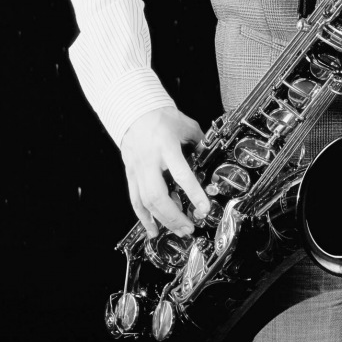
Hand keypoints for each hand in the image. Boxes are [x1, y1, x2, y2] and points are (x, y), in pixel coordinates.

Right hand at [120, 106, 210, 237]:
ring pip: (146, 202)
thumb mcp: (186, 125)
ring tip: (179, 230)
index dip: (193, 194)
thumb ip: (199, 141)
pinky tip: (153, 228)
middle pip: (158, 196)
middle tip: (190, 227)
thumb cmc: (161, 117)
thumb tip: (211, 155)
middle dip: (174, 216)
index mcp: (166, 147)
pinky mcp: (131, 174)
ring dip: (163, 220)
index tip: (204, 208)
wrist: (135, 111)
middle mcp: (150, 161)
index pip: (181, 174)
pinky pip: (135, 200)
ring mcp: (137, 170)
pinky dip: (144, 217)